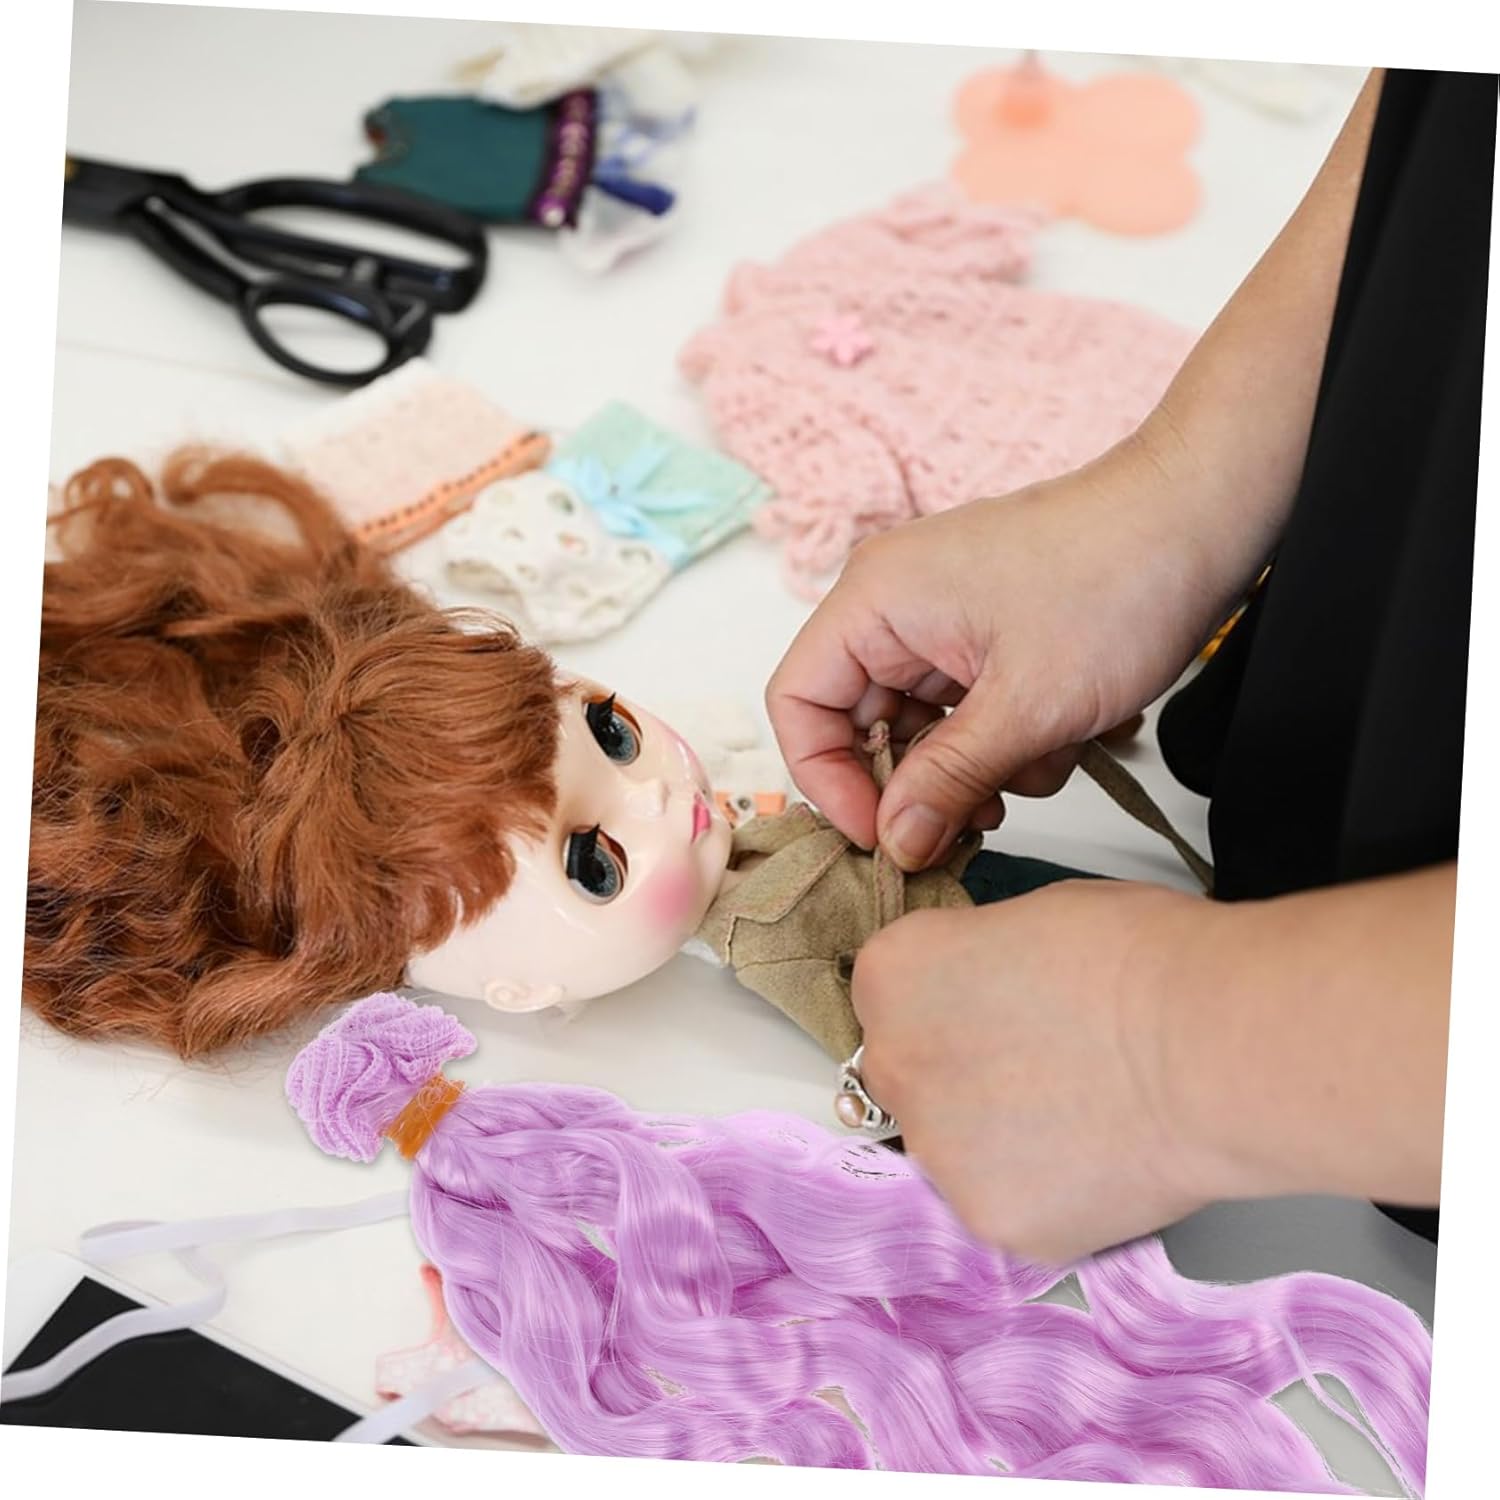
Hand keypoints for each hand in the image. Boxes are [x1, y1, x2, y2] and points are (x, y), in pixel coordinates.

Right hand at [765, 439, 1231, 872]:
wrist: (1204, 514)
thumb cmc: (1118, 577)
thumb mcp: (1027, 705)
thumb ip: (948, 781)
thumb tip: (894, 844)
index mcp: (874, 600)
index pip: (797, 705)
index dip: (826, 782)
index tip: (882, 835)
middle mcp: (894, 606)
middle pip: (858, 724)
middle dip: (918, 782)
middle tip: (972, 821)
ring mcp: (942, 620)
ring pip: (920, 729)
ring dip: (974, 765)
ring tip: (1040, 758)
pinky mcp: (986, 635)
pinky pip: (965, 713)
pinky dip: (1006, 740)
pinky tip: (1062, 735)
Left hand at [851, 880, 1221, 1262]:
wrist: (1207, 1045)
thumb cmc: (1138, 961)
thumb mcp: (1029, 917)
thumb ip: (979, 961)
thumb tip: (992, 988)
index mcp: (892, 976)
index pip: (890, 994)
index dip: (948, 999)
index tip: (992, 1005)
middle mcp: (894, 1065)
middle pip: (908, 1074)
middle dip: (960, 1072)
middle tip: (1040, 1065)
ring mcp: (936, 1151)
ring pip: (953, 1148)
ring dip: (997, 1136)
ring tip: (1083, 1112)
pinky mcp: (988, 1219)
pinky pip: (1003, 1202)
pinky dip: (1044, 1188)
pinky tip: (1098, 1157)